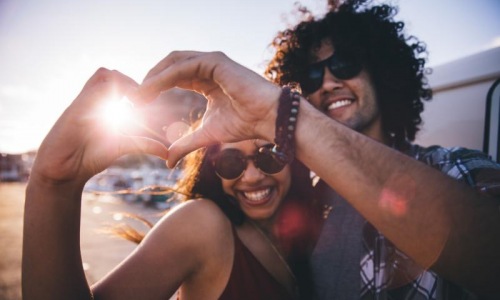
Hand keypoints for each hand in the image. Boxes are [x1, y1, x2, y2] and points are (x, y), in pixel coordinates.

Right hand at [31, 68, 167, 186]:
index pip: (121, 81)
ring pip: (104, 74)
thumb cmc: (89, 156)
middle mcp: (92, 98)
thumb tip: (167, 152)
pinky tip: (123, 112)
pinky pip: (94, 90)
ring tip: (135, 106)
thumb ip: (143, 144)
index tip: (149, 106)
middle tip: (144, 104)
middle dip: (133, 85)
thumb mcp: (122, 146)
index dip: (137, 88)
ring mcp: (83, 101)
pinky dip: (111, 95)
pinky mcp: (75, 109)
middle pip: (113, 73)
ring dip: (123, 86)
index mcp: (102, 103)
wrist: (63, 171)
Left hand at [136, 51, 281, 166]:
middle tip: (131, 98)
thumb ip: (186, 144)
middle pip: (169, 66)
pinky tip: (152, 89)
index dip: (154, 88)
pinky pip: (183, 66)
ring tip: (137, 95)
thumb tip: (166, 161)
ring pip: (173, 63)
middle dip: (148, 80)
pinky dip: (165, 76)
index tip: (136, 103)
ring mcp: (212, 61)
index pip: (173, 77)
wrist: (268, 120)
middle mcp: (207, 67)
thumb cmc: (244, 125)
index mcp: (205, 80)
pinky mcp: (216, 61)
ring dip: (152, 77)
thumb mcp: (206, 135)